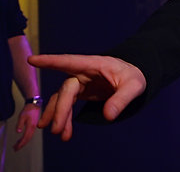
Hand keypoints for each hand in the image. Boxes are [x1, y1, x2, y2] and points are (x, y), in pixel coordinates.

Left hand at [13, 103, 39, 150]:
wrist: (34, 104)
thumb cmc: (28, 110)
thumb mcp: (22, 116)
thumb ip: (20, 124)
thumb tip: (18, 132)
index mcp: (31, 126)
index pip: (26, 138)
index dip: (21, 144)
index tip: (16, 148)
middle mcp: (33, 128)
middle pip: (28, 139)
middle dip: (21, 144)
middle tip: (15, 149)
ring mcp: (34, 127)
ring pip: (29, 137)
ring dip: (23, 142)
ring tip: (17, 145)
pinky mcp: (33, 125)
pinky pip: (29, 134)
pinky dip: (25, 138)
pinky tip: (21, 138)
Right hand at [27, 54, 145, 140]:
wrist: (134, 79)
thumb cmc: (134, 76)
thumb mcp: (134, 85)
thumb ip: (122, 99)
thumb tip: (108, 115)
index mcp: (94, 64)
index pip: (70, 61)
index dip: (51, 61)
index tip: (32, 60)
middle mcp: (83, 72)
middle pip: (66, 89)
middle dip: (60, 109)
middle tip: (56, 128)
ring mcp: (80, 83)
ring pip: (62, 99)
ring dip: (58, 116)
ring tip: (58, 132)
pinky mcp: (80, 93)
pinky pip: (67, 105)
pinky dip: (64, 118)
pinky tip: (64, 131)